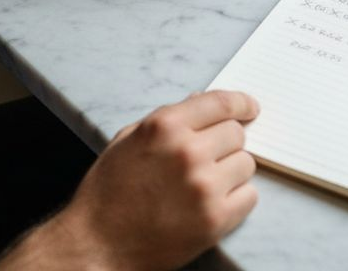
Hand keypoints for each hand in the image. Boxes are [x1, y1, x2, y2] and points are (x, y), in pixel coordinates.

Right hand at [49, 91, 260, 270]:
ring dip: (231, 172)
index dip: (241, 104)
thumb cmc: (108, 193)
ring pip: (246, 164)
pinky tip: (211, 204)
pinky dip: (236, 199)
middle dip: (226, 143)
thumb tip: (200, 102)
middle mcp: (187, 152)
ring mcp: (204, 186)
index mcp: (164, 127)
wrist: (97, 244)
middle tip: (209, 159)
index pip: (221, 103)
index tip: (249, 108)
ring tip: (203, 186)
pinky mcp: (215, 219)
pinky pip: (249, 196)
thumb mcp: (128, 141)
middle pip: (237, 134)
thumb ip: (167, 120)